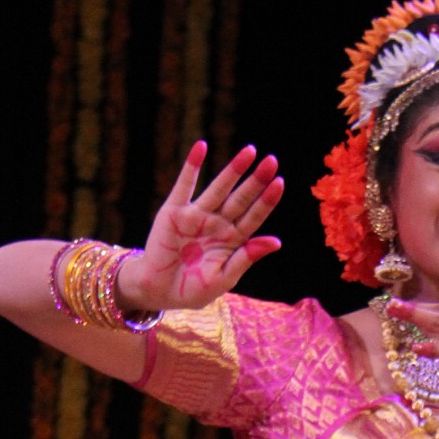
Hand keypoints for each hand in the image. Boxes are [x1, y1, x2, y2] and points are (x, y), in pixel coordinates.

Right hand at [119, 141, 283, 311]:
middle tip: (272, 160)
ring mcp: (196, 216)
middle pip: (240, 199)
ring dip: (233, 170)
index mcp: (232, 241)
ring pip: (219, 188)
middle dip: (256, 181)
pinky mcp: (174, 212)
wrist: (158, 292)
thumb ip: (246, 258)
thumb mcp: (223, 278)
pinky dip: (192, 166)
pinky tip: (201, 147)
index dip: (266, 201)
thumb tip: (276, 241)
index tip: (280, 182)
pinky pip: (184, 185)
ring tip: (249, 151)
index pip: (253, 217)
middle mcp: (217, 224)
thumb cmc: (193, 289)